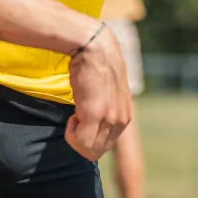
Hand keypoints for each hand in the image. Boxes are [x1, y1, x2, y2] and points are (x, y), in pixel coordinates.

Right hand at [65, 26, 131, 159]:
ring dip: (75, 137)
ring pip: (89, 150)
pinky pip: (80, 141)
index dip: (89, 136)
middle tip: (75, 120)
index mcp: (125, 116)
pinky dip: (71, 133)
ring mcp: (110, 117)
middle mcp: (122, 119)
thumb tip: (95, 118)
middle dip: (81, 141)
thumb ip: (108, 107)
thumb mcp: (109, 90)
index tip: (82, 119)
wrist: (94, 45)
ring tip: (74, 114)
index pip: (107, 144)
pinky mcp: (96, 113)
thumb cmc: (97, 65)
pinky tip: (72, 114)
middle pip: (98, 151)